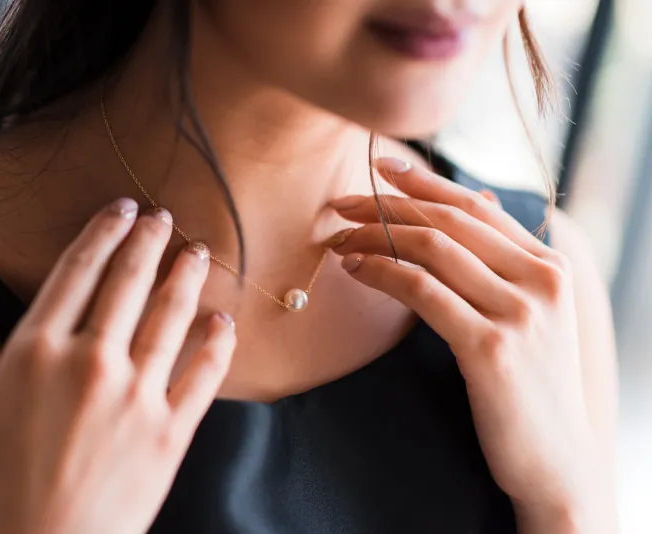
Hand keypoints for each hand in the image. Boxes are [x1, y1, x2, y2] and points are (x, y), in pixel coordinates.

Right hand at [0, 199, 235, 533]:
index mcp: (38, 350)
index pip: (78, 270)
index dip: (104, 232)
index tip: (123, 208)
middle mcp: (92, 361)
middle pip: (129, 282)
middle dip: (150, 242)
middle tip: (165, 218)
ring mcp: (137, 394)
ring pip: (171, 316)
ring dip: (187, 277)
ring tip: (198, 252)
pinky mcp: (172, 430)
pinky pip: (203, 374)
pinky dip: (217, 344)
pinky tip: (224, 321)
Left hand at [330, 158, 612, 530]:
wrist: (558, 461)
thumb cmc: (533, 388)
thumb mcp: (532, 316)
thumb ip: (503, 264)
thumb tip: (471, 205)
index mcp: (551, 266)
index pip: (478, 207)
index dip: (426, 183)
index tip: (383, 169)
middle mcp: (541, 280)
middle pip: (450, 221)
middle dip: (388, 206)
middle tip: (341, 204)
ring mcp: (519, 313)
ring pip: (431, 249)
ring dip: (374, 236)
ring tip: (338, 240)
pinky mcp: (490, 348)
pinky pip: (421, 290)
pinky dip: (381, 272)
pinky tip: (356, 270)